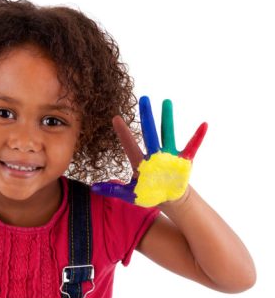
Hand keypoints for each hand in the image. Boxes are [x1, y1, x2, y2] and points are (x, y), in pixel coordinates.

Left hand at [91, 96, 206, 206]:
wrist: (169, 199)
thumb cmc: (148, 194)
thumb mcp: (130, 194)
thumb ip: (113, 190)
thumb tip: (93, 188)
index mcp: (140, 161)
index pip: (129, 144)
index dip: (123, 132)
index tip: (115, 117)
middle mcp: (154, 154)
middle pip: (149, 132)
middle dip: (146, 116)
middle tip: (143, 99)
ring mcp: (169, 155)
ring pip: (168, 133)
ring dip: (167, 119)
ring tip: (166, 102)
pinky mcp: (183, 160)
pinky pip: (192, 146)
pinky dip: (198, 137)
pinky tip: (203, 125)